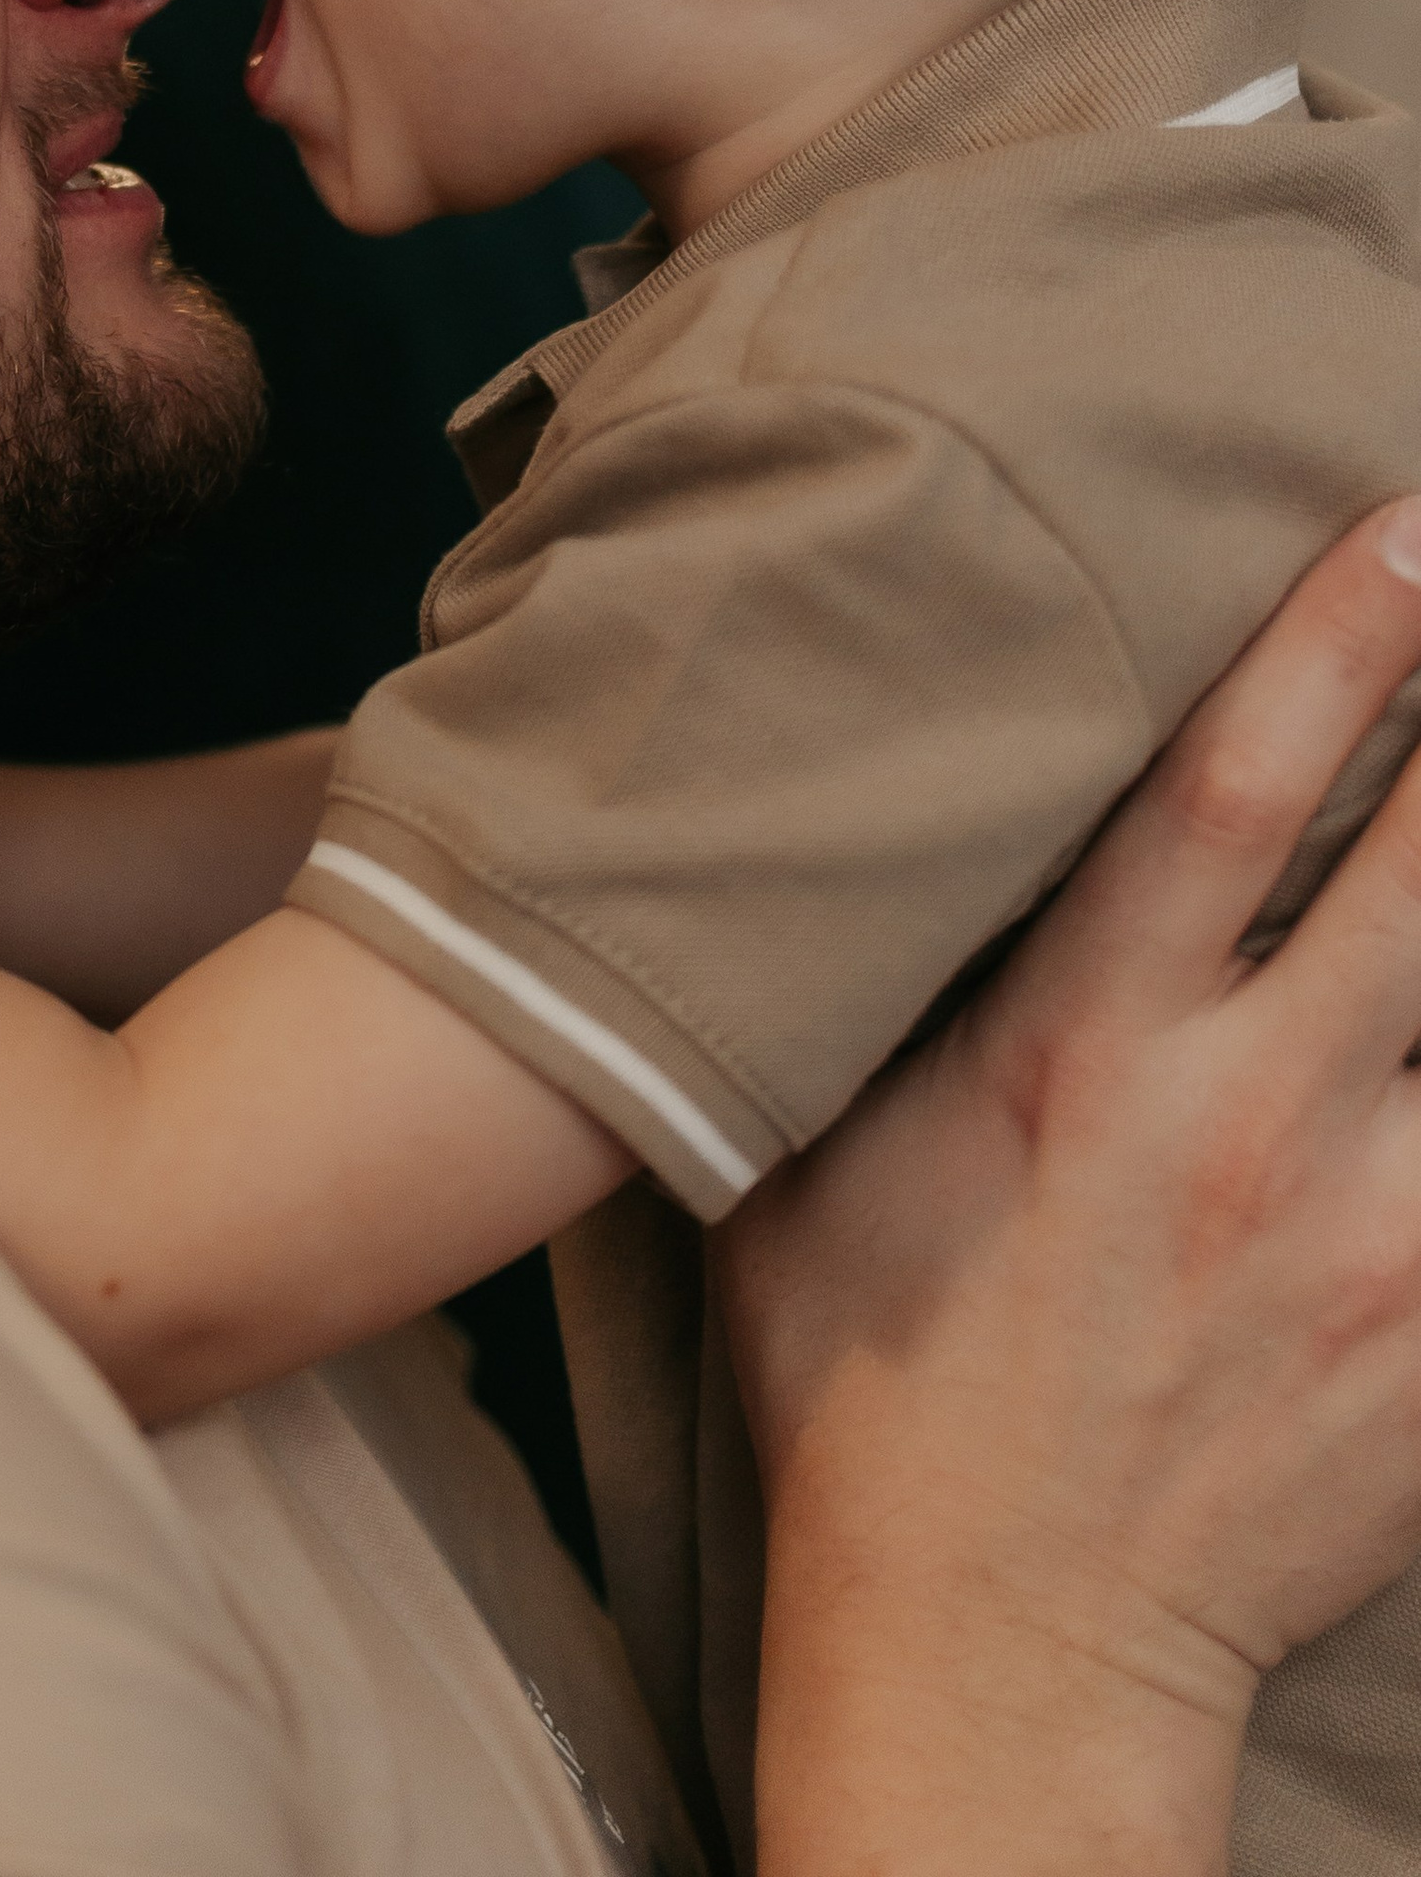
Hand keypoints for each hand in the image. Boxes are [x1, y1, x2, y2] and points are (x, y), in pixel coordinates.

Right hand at [726, 498, 1420, 1875]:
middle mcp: (1246, 1124)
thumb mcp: (810, 1146)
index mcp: (1080, 1050)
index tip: (1408, 519)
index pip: (1226, 790)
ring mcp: (1373, 1244)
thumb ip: (877, 977)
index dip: (1336, 639)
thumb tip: (868, 809)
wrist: (996, 1650)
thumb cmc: (872, 1371)